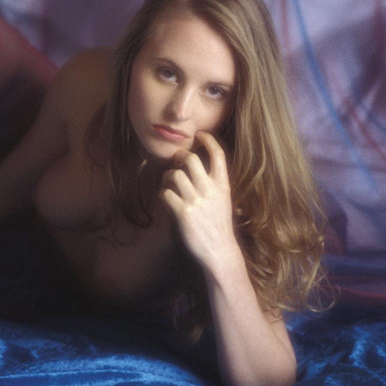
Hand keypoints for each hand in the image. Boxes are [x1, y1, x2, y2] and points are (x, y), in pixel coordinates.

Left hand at [159, 131, 240, 268]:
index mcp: (223, 185)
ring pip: (174, 174)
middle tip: (176, 163)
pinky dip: (162, 194)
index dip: (208, 139)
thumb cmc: (218, 225)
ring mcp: (196, 201)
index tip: (199, 134)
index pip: (218, 154)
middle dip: (180, 157)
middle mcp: (210, 190)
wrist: (219, 251)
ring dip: (167, 176)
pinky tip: (166, 199)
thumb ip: (212, 183)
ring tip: (168, 184)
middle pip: (190, 159)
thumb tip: (193, 166)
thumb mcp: (223, 200)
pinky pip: (165, 193)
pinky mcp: (183, 213)